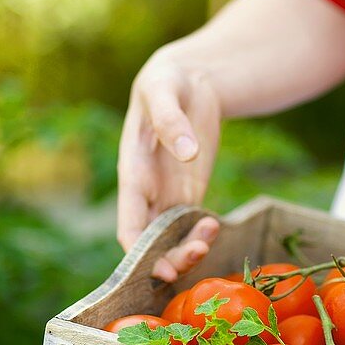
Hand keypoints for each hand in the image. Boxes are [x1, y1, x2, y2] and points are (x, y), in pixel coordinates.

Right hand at [117, 0, 344, 279]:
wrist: (191, 78)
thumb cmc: (168, 79)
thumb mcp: (164, 89)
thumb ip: (170, 119)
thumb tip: (187, 152)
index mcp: (133, 172)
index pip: (128, 227)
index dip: (140, 254)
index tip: (162, 267)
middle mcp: (147, 192)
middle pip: (151, 244)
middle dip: (170, 259)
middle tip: (199, 251)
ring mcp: (168, 195)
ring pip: (171, 241)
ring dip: (188, 250)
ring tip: (211, 232)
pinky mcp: (189, 193)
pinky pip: (190, 228)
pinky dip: (200, 236)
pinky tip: (216, 226)